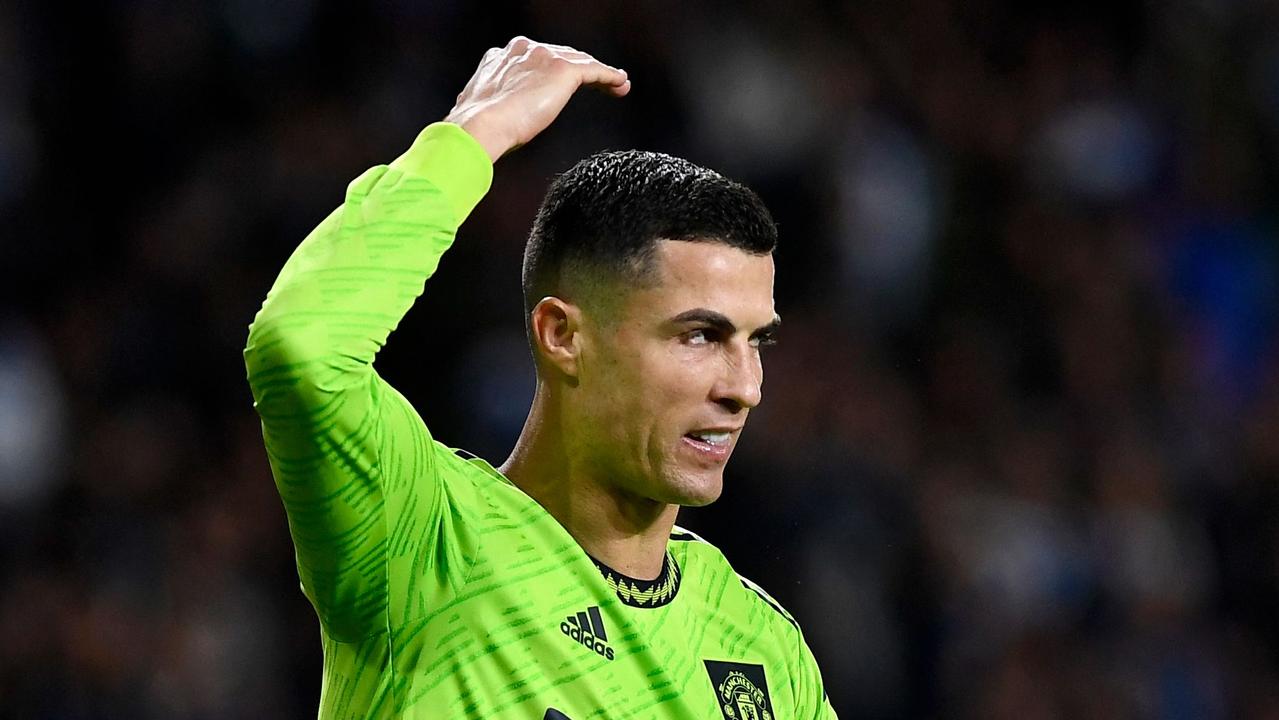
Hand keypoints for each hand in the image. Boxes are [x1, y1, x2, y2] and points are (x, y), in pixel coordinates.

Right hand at [445, 37, 629, 161]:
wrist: (479, 127)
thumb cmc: (478, 128)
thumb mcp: (487, 108)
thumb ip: (498, 103)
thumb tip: (500, 117)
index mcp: (504, 56)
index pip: (539, 57)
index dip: (555, 69)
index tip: (561, 84)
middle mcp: (525, 49)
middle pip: (563, 55)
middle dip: (581, 68)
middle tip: (597, 83)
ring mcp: (544, 57)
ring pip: (581, 61)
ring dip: (601, 73)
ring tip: (617, 86)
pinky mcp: (562, 70)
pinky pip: (594, 70)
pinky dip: (609, 76)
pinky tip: (620, 83)